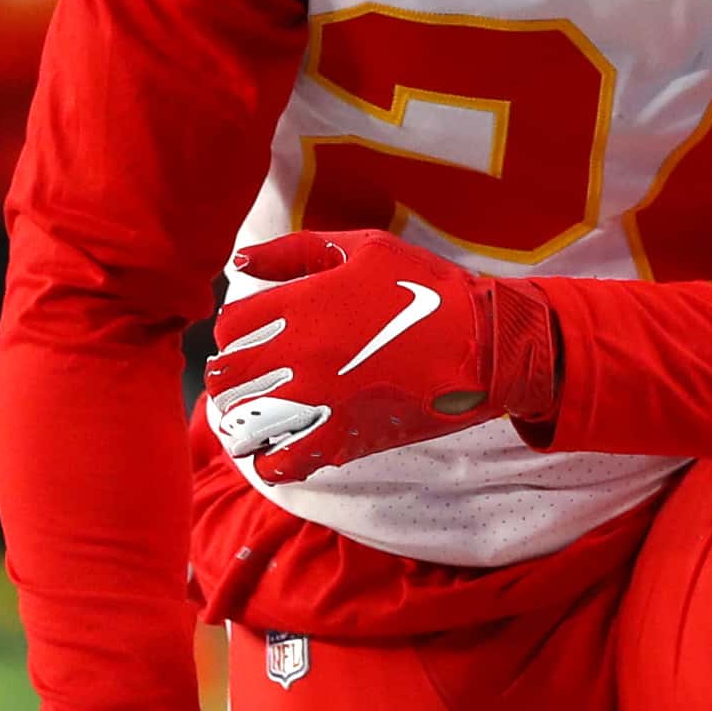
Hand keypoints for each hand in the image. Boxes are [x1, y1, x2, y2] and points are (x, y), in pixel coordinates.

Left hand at [203, 229, 557, 482]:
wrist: (483, 342)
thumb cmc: (425, 287)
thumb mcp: (362, 249)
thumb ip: (294, 252)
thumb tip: (239, 260)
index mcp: (303, 304)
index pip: (230, 327)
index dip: (231, 333)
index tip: (245, 339)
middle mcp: (302, 354)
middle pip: (230, 375)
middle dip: (228, 378)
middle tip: (240, 380)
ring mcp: (320, 400)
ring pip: (247, 421)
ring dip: (240, 420)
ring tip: (249, 417)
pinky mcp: (343, 438)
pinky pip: (283, 462)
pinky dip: (270, 460)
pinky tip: (273, 451)